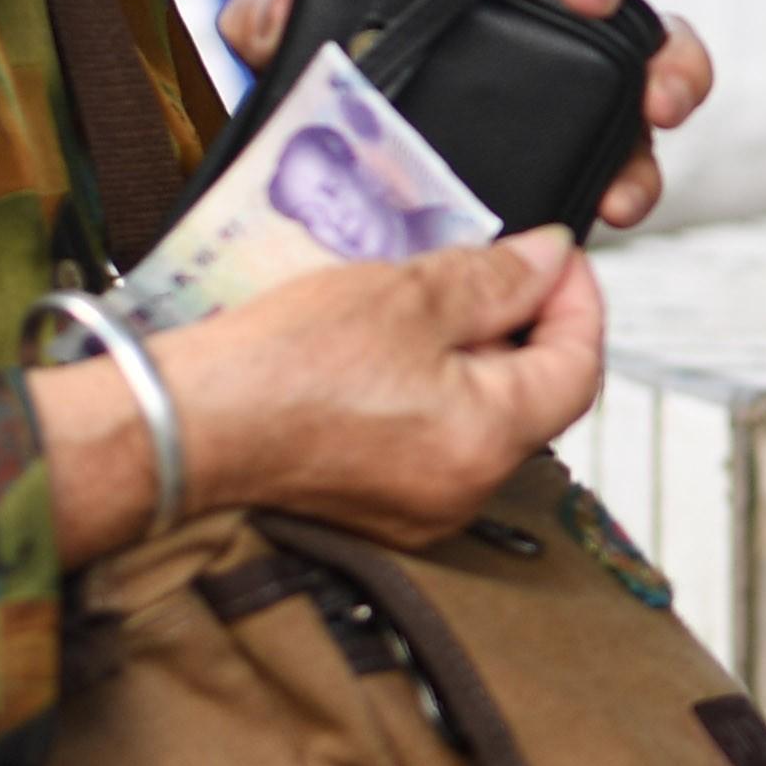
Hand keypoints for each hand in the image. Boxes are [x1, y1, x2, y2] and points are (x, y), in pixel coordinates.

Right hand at [38, 230, 607, 554]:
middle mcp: (466, 489)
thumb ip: (495, 279)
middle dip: (525, 327)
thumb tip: (550, 260)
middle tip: (495, 270)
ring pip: (483, 419)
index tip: (558, 258)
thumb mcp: (407, 296)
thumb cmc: (282, 366)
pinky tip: (397, 351)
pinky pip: (435, 441)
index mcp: (487, 441)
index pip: (578, 369)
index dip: (579, 302)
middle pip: (535, 398)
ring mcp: (423, 507)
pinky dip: (435, 392)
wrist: (186, 424)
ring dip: (476, 359)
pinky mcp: (380, 505)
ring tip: (435, 305)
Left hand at [216, 0, 716, 234]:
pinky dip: (643, 168)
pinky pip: (642, 145)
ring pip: (652, 38)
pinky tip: (618, 198)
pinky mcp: (600, 141)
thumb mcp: (300, 57)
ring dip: (664, 61)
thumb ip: (273, 21)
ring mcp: (583, 67)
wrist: (364, 192)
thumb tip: (271, 14)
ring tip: (654, 102)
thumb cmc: (348, 93)